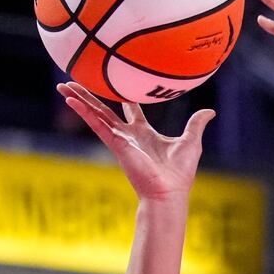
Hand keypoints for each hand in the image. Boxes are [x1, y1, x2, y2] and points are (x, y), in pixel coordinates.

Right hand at [58, 82, 212, 201]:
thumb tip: (210, 111)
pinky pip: (96, 124)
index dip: (126, 97)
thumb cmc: (180, 172)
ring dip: (79, 100)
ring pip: (96, 114)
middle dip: (91, 96)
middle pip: (106, 110)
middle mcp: (129, 135)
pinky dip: (83, 112)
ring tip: (63, 86)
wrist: (169, 191)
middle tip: (76, 82)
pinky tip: (70, 100)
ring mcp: (120, 139)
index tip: (118, 84)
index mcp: (145, 133)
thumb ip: (196, 124)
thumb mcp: (191, 140)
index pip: (132, 110)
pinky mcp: (115, 143)